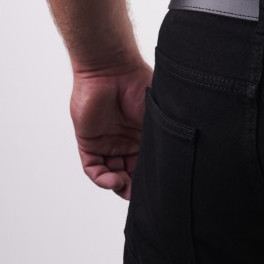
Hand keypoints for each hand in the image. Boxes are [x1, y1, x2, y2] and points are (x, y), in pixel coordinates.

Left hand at [69, 57, 153, 200]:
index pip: (146, 162)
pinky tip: (113, 180)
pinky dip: (102, 178)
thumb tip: (175, 162)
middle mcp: (125, 140)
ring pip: (111, 173)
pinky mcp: (88, 142)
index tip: (159, 187)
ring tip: (125, 186)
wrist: (112, 68)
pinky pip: (93, 168)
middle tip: (141, 194)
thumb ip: (162, 136)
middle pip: (129, 172)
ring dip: (118, 184)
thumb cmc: (139, 84)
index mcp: (143, 133)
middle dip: (134, 186)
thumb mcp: (158, 114)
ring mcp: (106, 141)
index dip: (150, 176)